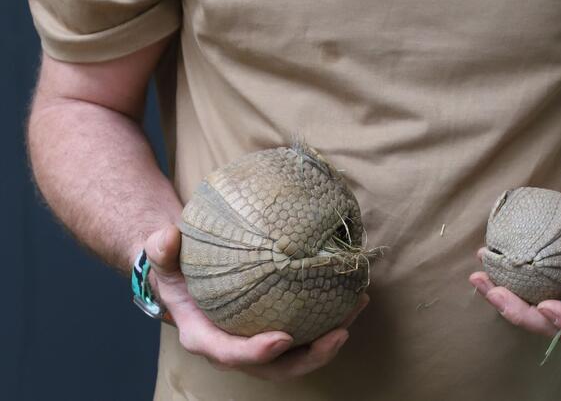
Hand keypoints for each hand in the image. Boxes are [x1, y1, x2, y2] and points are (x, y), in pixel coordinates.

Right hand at [141, 225, 368, 380]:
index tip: (283, 339)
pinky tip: (355, 295)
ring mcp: (260, 342)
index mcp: (206, 337)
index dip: (257, 353)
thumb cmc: (177, 269)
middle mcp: (236, 348)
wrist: (187, 276)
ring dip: (331, 339)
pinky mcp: (279, 329)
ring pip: (299, 354)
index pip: (232, 355)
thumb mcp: (163, 258)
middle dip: (311, 357)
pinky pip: (308, 333)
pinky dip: (332, 318)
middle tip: (338, 333)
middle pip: (277, 367)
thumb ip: (161, 249)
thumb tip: (168, 237)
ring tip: (357, 307)